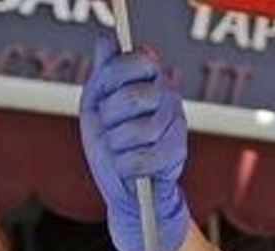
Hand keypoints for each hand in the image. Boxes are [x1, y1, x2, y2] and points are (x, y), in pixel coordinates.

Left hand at [78, 35, 190, 250]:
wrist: (124, 188)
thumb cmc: (109, 143)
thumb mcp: (96, 104)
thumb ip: (102, 73)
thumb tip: (106, 39)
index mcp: (150, 76)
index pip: (138, 59)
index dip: (113, 77)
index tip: (104, 94)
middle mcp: (169, 94)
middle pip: (132, 98)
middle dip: (109, 119)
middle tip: (109, 129)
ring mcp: (176, 122)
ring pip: (136, 131)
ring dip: (116, 146)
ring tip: (118, 151)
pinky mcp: (177, 152)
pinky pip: (142, 158)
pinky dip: (125, 167)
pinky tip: (127, 168)